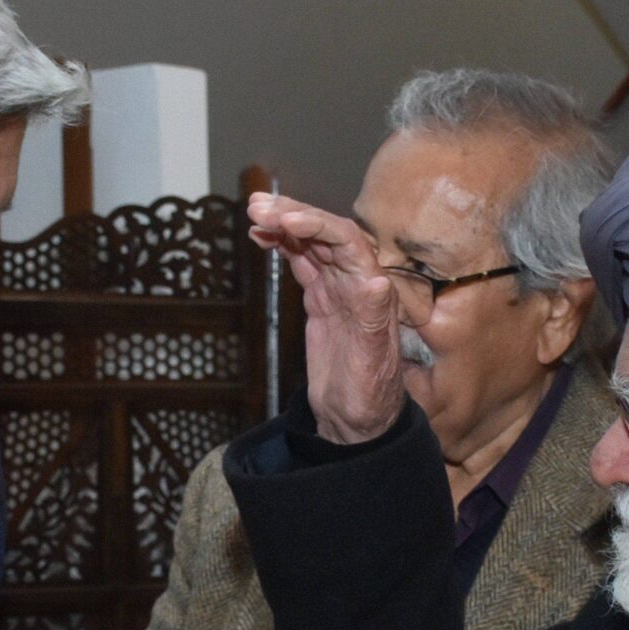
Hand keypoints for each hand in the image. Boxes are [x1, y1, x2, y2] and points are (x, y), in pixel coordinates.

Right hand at [246, 192, 404, 443]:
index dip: (316, 223)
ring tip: (253, 211)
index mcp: (372, 290)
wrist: (358, 423)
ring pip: (311, 243)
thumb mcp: (371, 363)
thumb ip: (372, 320)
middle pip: (325, 233)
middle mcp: (356, 282)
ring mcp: (338, 289)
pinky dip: (282, 245)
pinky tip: (261, 236)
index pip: (345, 241)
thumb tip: (375, 279)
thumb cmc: (370, 398)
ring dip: (284, 224)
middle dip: (292, 215)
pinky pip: (302, 262)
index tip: (285, 218)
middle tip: (256, 206)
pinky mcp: (321, 300)